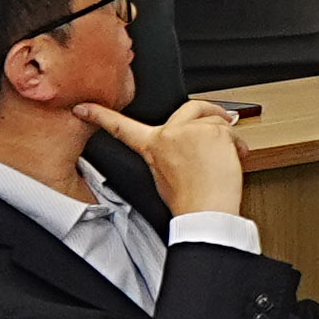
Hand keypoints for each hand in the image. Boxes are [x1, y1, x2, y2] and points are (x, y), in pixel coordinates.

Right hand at [82, 99, 247, 218]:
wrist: (206, 212)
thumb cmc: (189, 200)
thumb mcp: (164, 176)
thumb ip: (167, 152)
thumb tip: (184, 143)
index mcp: (151, 147)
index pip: (121, 127)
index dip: (99, 116)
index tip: (83, 108)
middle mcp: (168, 134)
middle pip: (191, 106)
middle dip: (210, 113)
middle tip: (222, 122)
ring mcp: (190, 131)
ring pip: (215, 120)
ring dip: (225, 136)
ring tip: (223, 158)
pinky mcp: (212, 131)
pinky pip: (230, 130)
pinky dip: (236, 143)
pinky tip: (232, 157)